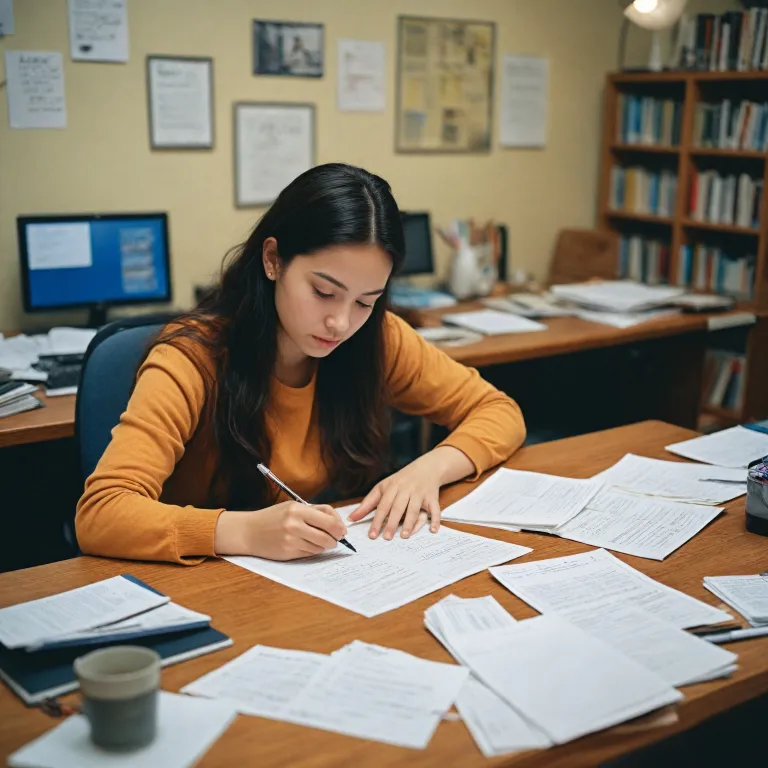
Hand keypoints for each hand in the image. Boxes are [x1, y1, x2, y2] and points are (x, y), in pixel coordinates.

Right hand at [214, 502, 346, 560]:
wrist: (249, 531)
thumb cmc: (273, 517)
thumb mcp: (293, 507)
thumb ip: (315, 512)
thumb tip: (338, 524)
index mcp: (297, 510)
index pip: (329, 519)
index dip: (339, 527)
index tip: (342, 531)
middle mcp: (294, 525)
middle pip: (327, 536)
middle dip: (336, 539)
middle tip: (336, 539)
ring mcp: (291, 540)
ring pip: (320, 546)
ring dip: (324, 545)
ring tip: (317, 540)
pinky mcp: (288, 553)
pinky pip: (310, 554)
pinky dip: (313, 550)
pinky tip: (306, 545)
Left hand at [348, 455, 443, 540]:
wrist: (426, 468)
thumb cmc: (400, 481)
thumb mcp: (383, 488)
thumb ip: (367, 504)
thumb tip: (351, 518)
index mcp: (392, 487)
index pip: (383, 505)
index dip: (377, 520)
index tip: (372, 535)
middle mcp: (406, 489)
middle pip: (398, 507)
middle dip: (392, 523)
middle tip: (387, 538)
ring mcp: (420, 493)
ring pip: (415, 509)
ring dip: (410, 523)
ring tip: (404, 536)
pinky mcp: (433, 498)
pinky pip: (435, 509)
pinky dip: (435, 520)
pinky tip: (433, 530)